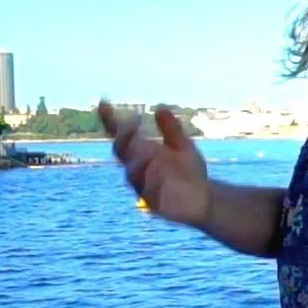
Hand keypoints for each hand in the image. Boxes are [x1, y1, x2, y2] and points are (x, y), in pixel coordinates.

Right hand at [98, 102, 210, 227]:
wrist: (204, 199)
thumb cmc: (189, 171)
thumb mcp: (183, 146)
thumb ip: (172, 129)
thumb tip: (161, 108)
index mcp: (141, 152)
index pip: (120, 135)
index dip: (110, 120)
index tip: (103, 103)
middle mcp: (137, 168)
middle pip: (122, 152)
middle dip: (124, 139)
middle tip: (131, 125)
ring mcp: (144, 186)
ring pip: (132, 174)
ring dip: (138, 161)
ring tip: (146, 149)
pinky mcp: (154, 203)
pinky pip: (149, 194)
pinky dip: (152, 183)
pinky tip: (158, 173)